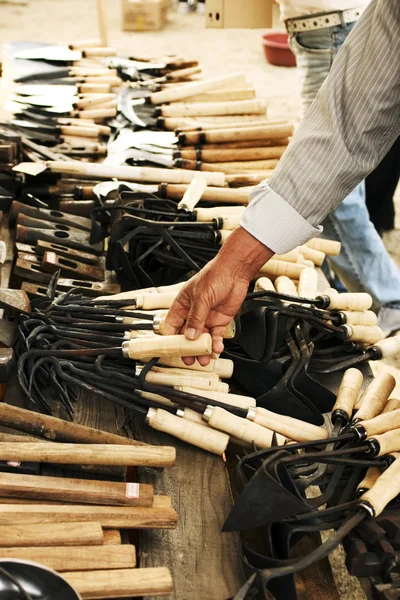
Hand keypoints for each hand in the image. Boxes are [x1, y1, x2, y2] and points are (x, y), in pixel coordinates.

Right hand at [163, 227, 272, 363]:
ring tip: (203, 359)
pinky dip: (215, 344)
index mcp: (182, 305)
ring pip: (201, 339)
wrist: (235, 272)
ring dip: (202, 349)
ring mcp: (206, 318)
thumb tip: (189, 335)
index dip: (170, 338)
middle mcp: (193, 313)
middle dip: (187, 348)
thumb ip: (195, 318)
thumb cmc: (215, 276)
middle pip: (187, 335)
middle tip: (188, 359)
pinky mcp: (219, 321)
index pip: (172, 324)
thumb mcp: (201, 297)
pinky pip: (215, 336)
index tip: (171, 349)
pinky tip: (216, 349)